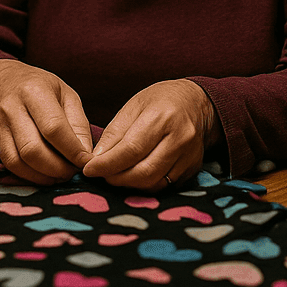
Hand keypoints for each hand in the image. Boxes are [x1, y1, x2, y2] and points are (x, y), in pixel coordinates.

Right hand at [0, 59, 92, 184]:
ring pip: (20, 161)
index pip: (53, 128)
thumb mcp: (67, 95)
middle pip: (34, 149)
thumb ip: (79, 124)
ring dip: (44, 175)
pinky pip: (11, 165)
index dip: (72, 150)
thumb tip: (85, 156)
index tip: (86, 162)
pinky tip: (45, 175)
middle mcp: (12, 107)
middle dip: (58, 168)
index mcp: (34, 91)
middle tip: (74, 171)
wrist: (3, 82)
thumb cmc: (41, 89)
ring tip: (61, 175)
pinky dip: (30, 176)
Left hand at [82, 80, 218, 190]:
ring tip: (116, 175)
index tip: (89, 170)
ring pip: (154, 183)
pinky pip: (164, 185)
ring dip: (129, 184)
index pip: (131, 150)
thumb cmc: (161, 101)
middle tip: (101, 174)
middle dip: (116, 178)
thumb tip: (95, 160)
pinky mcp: (192, 169)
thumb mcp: (134, 106)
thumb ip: (114, 134)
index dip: (107, 164)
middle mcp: (180, 138)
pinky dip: (145, 185)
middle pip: (143, 172)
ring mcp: (189, 156)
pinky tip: (134, 176)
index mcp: (163, 117)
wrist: (197, 104)